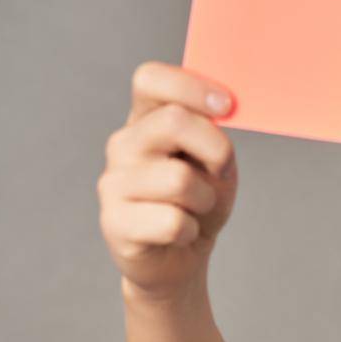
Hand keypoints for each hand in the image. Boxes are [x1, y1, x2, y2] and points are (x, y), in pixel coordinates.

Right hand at [97, 60, 238, 302]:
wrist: (179, 261)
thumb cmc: (198, 205)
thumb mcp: (216, 165)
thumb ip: (214, 137)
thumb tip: (221, 113)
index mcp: (145, 120)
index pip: (151, 79)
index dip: (191, 86)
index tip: (227, 106)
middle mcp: (123, 145)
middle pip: (173, 121)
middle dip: (215, 148)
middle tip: (222, 172)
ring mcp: (113, 183)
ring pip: (179, 179)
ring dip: (205, 200)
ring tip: (195, 211)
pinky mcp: (114, 223)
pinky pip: (173, 222)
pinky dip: (190, 232)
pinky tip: (179, 235)